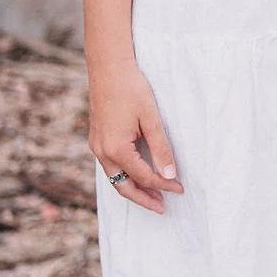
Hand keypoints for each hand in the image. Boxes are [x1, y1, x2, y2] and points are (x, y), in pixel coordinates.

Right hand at [87, 58, 182, 214]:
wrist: (108, 68)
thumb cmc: (132, 88)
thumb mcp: (151, 118)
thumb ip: (161, 148)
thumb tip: (169, 175)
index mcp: (116, 149)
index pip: (144, 176)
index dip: (163, 185)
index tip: (180, 189)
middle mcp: (102, 152)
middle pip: (123, 186)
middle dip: (144, 199)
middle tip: (163, 208)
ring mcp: (96, 146)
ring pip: (115, 178)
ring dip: (133, 189)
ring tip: (153, 196)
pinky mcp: (97, 139)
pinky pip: (110, 166)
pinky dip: (125, 175)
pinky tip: (137, 175)